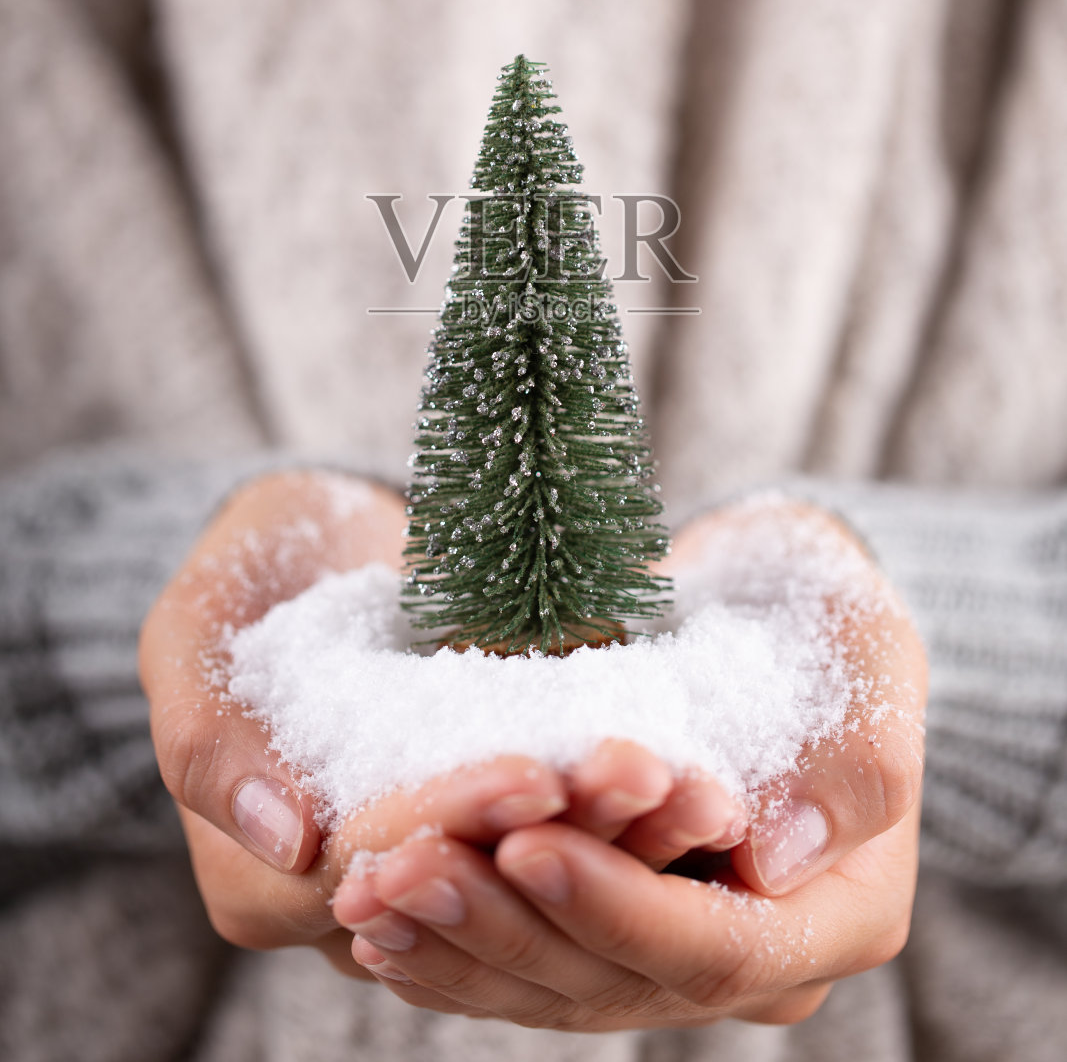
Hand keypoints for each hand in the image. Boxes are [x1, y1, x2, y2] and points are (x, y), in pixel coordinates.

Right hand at [138, 469, 745, 976]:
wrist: (319, 539)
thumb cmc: (246, 573)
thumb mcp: (192, 632)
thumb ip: (206, 733)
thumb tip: (285, 836)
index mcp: (262, 877)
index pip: (368, 865)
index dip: (450, 821)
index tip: (532, 774)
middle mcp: (356, 898)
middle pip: (468, 886)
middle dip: (561, 837)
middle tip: (644, 775)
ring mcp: (440, 865)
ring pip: (536, 880)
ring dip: (620, 838)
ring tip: (696, 782)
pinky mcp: (503, 826)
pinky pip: (572, 838)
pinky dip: (632, 812)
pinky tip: (699, 774)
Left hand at [327, 497, 927, 1027]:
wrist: (772, 601)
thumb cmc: (820, 604)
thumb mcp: (863, 645)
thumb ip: (851, 754)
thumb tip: (775, 859)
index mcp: (840, 913)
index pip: (719, 945)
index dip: (616, 905)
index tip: (525, 843)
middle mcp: (756, 957)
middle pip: (619, 981)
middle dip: (504, 928)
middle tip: (404, 870)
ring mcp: (675, 951)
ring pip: (556, 985)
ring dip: (454, 944)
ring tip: (368, 890)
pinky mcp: (610, 924)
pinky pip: (526, 959)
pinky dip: (450, 943)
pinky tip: (376, 912)